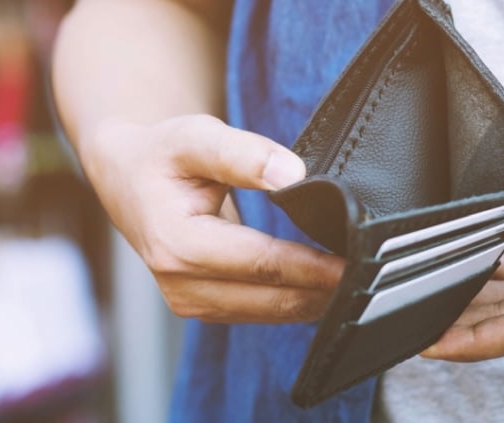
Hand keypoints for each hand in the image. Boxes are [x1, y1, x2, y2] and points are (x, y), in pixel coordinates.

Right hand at [78, 114, 343, 322]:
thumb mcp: (196, 136)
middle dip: (325, 289)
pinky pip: (260, 312)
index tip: (359, 260)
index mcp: (176, 245)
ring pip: (270, 313)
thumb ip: (243, 153)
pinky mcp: (202, 307)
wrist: (127, 176)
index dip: (313, 265)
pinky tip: (327, 288)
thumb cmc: (162, 153)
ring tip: (361, 284)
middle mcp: (180, 285)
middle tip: (376, 275)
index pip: (262, 263)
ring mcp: (189, 303)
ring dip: (315, 301)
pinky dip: (295, 301)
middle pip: (271, 298)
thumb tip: (294, 174)